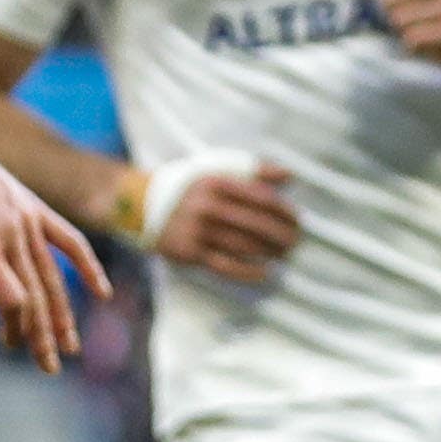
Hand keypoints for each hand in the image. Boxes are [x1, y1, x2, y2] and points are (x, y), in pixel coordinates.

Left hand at [0, 133, 108, 373]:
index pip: (11, 298)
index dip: (15, 326)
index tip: (10, 345)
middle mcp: (13, 233)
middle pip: (36, 294)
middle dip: (43, 335)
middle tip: (49, 368)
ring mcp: (27, 220)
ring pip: (53, 275)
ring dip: (63, 313)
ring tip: (71, 346)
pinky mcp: (33, 209)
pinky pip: (69, 240)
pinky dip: (86, 266)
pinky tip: (100, 292)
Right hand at [136, 160, 299, 283]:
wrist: (143, 205)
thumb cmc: (191, 186)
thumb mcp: (217, 169)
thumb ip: (255, 170)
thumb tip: (291, 175)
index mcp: (216, 181)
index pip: (261, 197)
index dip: (284, 210)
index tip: (297, 219)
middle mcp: (206, 205)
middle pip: (256, 224)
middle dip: (282, 235)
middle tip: (296, 241)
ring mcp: (196, 231)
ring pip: (243, 246)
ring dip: (269, 252)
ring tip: (284, 254)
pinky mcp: (189, 252)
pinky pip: (225, 265)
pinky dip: (248, 271)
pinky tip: (265, 272)